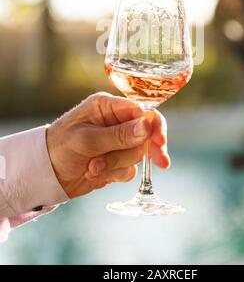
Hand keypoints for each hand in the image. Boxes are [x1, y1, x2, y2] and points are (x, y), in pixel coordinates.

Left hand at [46, 92, 169, 198]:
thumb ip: (118, 135)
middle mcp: (116, 122)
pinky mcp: (116, 161)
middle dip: (134, 151)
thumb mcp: (86, 140)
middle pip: (144, 135)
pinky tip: (94, 173)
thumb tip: (148, 125)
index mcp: (108, 107)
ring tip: (92, 168)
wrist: (44, 174)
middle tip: (156, 163)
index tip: (160, 143)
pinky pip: (129, 169)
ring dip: (116, 164)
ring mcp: (117, 142)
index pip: (141, 111)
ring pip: (137, 154)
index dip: (154, 127)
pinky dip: (114, 174)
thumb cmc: (59, 148)